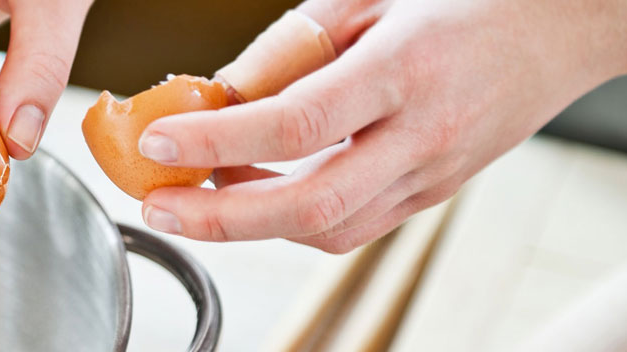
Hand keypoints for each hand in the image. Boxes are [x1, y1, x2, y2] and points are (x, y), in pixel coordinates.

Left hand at [137, 0, 626, 252]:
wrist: (562, 28)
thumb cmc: (468, 0)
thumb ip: (295, 44)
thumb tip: (223, 92)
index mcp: (406, 71)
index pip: (298, 124)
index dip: (220, 140)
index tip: (160, 138)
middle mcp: (422, 136)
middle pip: (310, 204)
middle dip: (220, 217)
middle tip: (158, 204)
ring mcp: (432, 176)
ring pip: (327, 228)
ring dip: (248, 223)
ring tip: (194, 193)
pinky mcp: (430, 196)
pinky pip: (350, 226)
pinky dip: (289, 220)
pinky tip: (253, 192)